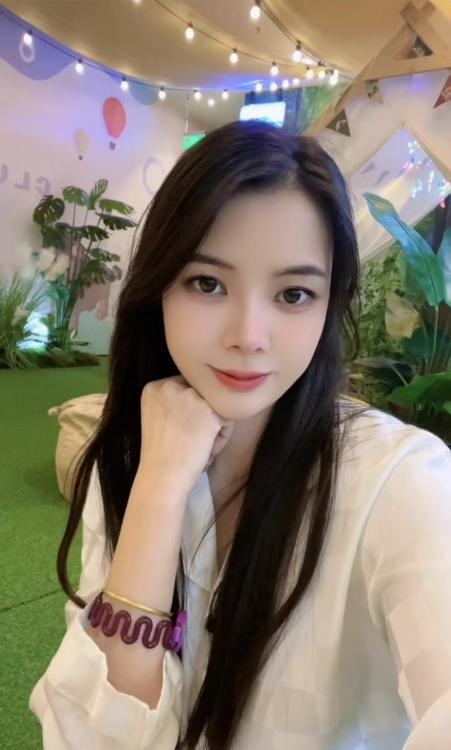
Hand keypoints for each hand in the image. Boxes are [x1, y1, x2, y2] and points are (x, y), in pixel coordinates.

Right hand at [138, 376, 233, 492]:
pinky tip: (206, 451)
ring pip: (217, 406)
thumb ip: (174, 402)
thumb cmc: (160, 456)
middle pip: (202, 394)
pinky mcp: (210, 411)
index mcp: (155, 388)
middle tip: (193, 440)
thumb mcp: (158, 418)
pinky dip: (222, 438)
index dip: (190, 411)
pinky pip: (228, 420)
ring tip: (200, 447)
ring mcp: (191, 396)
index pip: (186, 388)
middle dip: (203, 416)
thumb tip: (203, 398)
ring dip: (214, 427)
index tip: (184, 431)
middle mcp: (170, 385)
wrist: (162, 478)